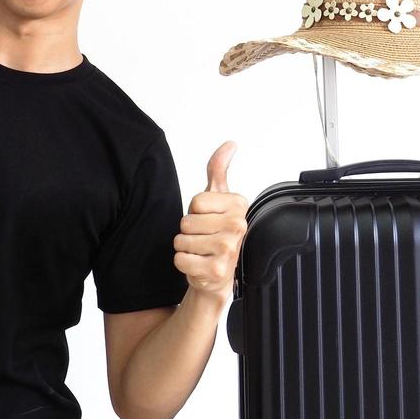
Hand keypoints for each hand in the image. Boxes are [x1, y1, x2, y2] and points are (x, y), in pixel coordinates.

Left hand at [173, 140, 248, 301]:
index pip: (196, 201)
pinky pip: (180, 259)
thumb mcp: (217, 199)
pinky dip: (183, 263)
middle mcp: (238, 226)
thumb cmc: (215, 233)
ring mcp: (229, 249)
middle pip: (187, 221)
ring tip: (201, 251)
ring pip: (181, 240)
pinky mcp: (216, 270)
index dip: (195, 212)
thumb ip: (219, 170)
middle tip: (203, 239)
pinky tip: (199, 265)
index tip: (208, 220)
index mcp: (239, 206)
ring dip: (185, 248)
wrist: (217, 274)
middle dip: (188, 232)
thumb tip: (230, 144)